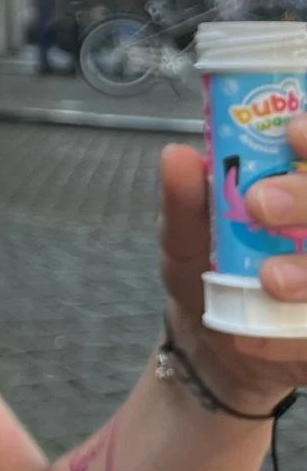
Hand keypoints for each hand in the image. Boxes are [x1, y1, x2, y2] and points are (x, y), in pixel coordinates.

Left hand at [160, 115, 306, 410]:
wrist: (215, 338)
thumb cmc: (208, 266)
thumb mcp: (184, 232)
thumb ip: (184, 198)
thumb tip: (176, 154)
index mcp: (299, 191)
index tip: (293, 132)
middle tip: (263, 205)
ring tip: (269, 279)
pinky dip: (291, 336)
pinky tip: (252, 337)